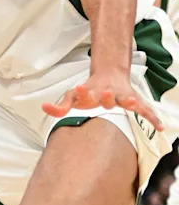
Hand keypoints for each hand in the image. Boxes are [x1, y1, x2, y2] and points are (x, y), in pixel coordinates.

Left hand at [42, 76, 163, 130]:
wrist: (109, 76)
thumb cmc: (89, 92)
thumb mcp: (73, 97)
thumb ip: (60, 107)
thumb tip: (44, 108)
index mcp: (91, 93)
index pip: (86, 94)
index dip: (82, 92)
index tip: (79, 88)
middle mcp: (107, 94)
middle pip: (107, 96)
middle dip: (106, 96)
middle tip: (105, 93)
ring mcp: (121, 97)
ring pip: (127, 99)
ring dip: (129, 101)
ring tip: (131, 102)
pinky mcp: (134, 101)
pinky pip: (145, 111)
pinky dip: (153, 118)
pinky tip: (160, 128)